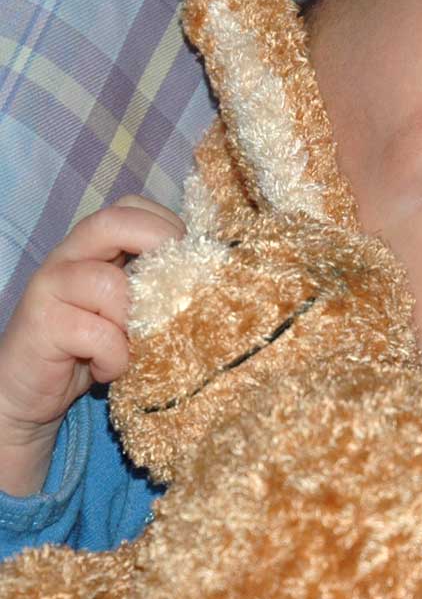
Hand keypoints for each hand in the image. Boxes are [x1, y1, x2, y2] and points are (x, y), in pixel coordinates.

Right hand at [0, 197, 183, 494]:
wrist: (29, 391)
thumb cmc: (92, 347)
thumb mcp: (129, 311)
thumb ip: (155, 287)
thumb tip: (215, 282)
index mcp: (93, 245)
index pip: (132, 207)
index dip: (168, 226)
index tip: (192, 262)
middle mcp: (68, 255)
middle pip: (113, 222)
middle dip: (158, 247)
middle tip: (177, 290)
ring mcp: (51, 287)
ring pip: (110, 285)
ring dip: (137, 323)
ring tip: (134, 349)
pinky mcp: (42, 325)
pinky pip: (97, 335)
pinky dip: (115, 359)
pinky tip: (109, 372)